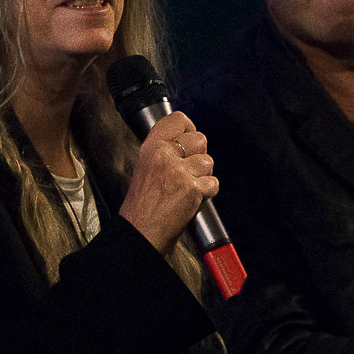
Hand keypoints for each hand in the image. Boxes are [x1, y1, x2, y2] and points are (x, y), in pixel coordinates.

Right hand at [118, 112, 218, 253]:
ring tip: (185, 189)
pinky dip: (207, 193)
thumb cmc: (143, 206)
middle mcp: (163, 155)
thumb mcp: (145, 167)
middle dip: (199, 156)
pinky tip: (191, 200)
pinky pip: (213, 183)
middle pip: (200, 139)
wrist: (140, 233)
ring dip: (203, 176)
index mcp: (150, 147)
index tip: (187, 142)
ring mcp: (178, 171)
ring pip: (208, 161)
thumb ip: (164, 150)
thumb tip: (188, 139)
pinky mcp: (191, 189)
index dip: (189, 129)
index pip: (178, 120)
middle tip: (186, 173)